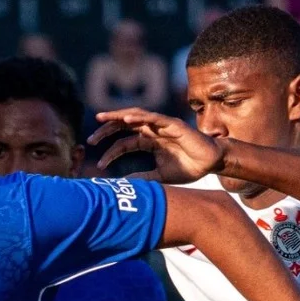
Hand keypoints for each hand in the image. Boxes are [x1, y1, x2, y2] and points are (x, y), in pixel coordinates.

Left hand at [89, 108, 223, 182]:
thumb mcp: (159, 176)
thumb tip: (124, 183)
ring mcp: (162, 126)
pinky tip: (126, 119)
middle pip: (124, 127)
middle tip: (90, 140)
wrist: (210, 163)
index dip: (111, 152)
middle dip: (106, 130)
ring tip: (101, 119)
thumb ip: (142, 178)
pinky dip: (140, 117)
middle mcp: (152, 131)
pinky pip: (153, 118)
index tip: (99, 165)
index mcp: (149, 142)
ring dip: (117, 117)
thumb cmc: (188, 168)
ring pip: (135, 117)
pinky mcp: (173, 124)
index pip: (124, 143)